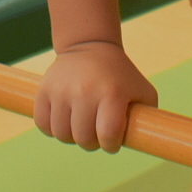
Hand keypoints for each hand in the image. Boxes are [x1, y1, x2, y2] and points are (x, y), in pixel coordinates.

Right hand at [34, 41, 155, 152]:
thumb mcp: (143, 91)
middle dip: (91, 142)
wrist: (91, 46)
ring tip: (80, 125)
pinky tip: (64, 119)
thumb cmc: (120, 76)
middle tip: (96, 132)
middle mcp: (85, 91)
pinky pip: (43, 125)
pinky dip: (52, 128)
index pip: (107, 136)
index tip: (112, 140)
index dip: (111, 145)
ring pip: (61, 134)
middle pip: (83, 139)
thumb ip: (148, 118)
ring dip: (72, 136)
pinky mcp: (44, 90)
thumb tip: (148, 141)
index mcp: (112, 93)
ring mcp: (62, 90)